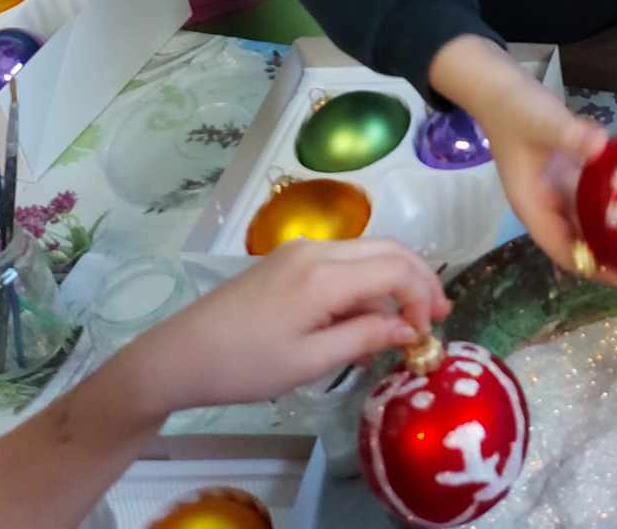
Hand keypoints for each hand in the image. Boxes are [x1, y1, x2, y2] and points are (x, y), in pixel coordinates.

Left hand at [118, 238, 450, 414]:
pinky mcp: (288, 260)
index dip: (423, 296)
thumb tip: (409, 328)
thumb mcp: (310, 362)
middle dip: (419, 280)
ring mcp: (300, 251)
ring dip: (394, 280)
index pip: (396, 268)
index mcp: (324, 275)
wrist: (178, 356)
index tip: (427, 334)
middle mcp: (317, 250)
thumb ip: (365, 338)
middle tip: (438, 316)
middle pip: (388, 249)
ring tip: (407, 321)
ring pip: (368, 252)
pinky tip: (366, 317)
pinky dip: (367, 282)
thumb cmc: (243, 366)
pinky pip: (344, 261)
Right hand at [432, 36, 607, 275]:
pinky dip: (614, 201)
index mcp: (532, 206)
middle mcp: (545, 205)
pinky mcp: (568, 174)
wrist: (499, 86)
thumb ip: (569, 134)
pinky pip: (593, 196)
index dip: (591, 267)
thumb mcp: (541, 121)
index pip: (562, 249)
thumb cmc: (513, 109)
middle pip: (579, 242)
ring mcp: (556, 190)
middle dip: (609, 256)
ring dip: (613, 232)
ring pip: (588, 221)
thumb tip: (601, 145)